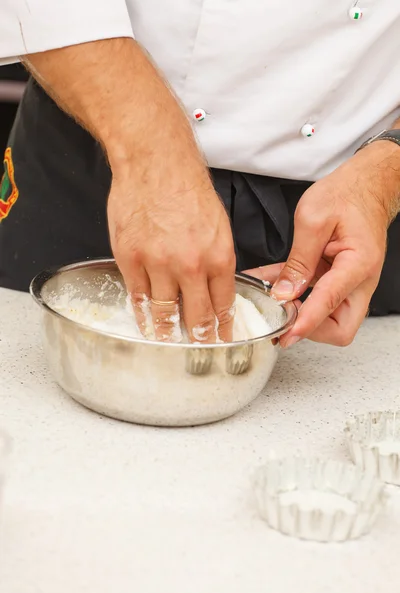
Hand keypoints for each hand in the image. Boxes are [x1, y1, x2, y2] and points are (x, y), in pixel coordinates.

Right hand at [108, 173, 235, 342]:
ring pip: (165, 313)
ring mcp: (158, 264)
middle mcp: (190, 265)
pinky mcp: (130, 258)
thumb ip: (217, 260)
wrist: (156, 162)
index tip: (222, 342)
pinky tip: (147, 323)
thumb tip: (215, 288)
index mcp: (219, 257)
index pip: (223, 306)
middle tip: (199, 353)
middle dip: (199, 340)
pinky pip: (137, 297)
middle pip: (196, 317)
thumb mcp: (219, 225)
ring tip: (170, 344)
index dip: (223, 330)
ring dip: (168, 333)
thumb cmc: (188, 188)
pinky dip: (143, 314)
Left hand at [246, 142, 399, 346]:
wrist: (364, 184)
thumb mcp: (313, 218)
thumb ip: (298, 260)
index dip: (306, 323)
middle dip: (311, 331)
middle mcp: (359, 279)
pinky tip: (267, 285)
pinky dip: (292, 293)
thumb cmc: (346, 194)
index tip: (285, 335)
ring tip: (268, 304)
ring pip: (329, 317)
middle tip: (282, 321)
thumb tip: (285, 293)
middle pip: (341, 327)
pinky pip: (316, 296)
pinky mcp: (338, 277)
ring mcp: (350, 281)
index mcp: (358, 264)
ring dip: (298, 313)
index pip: (331, 303)